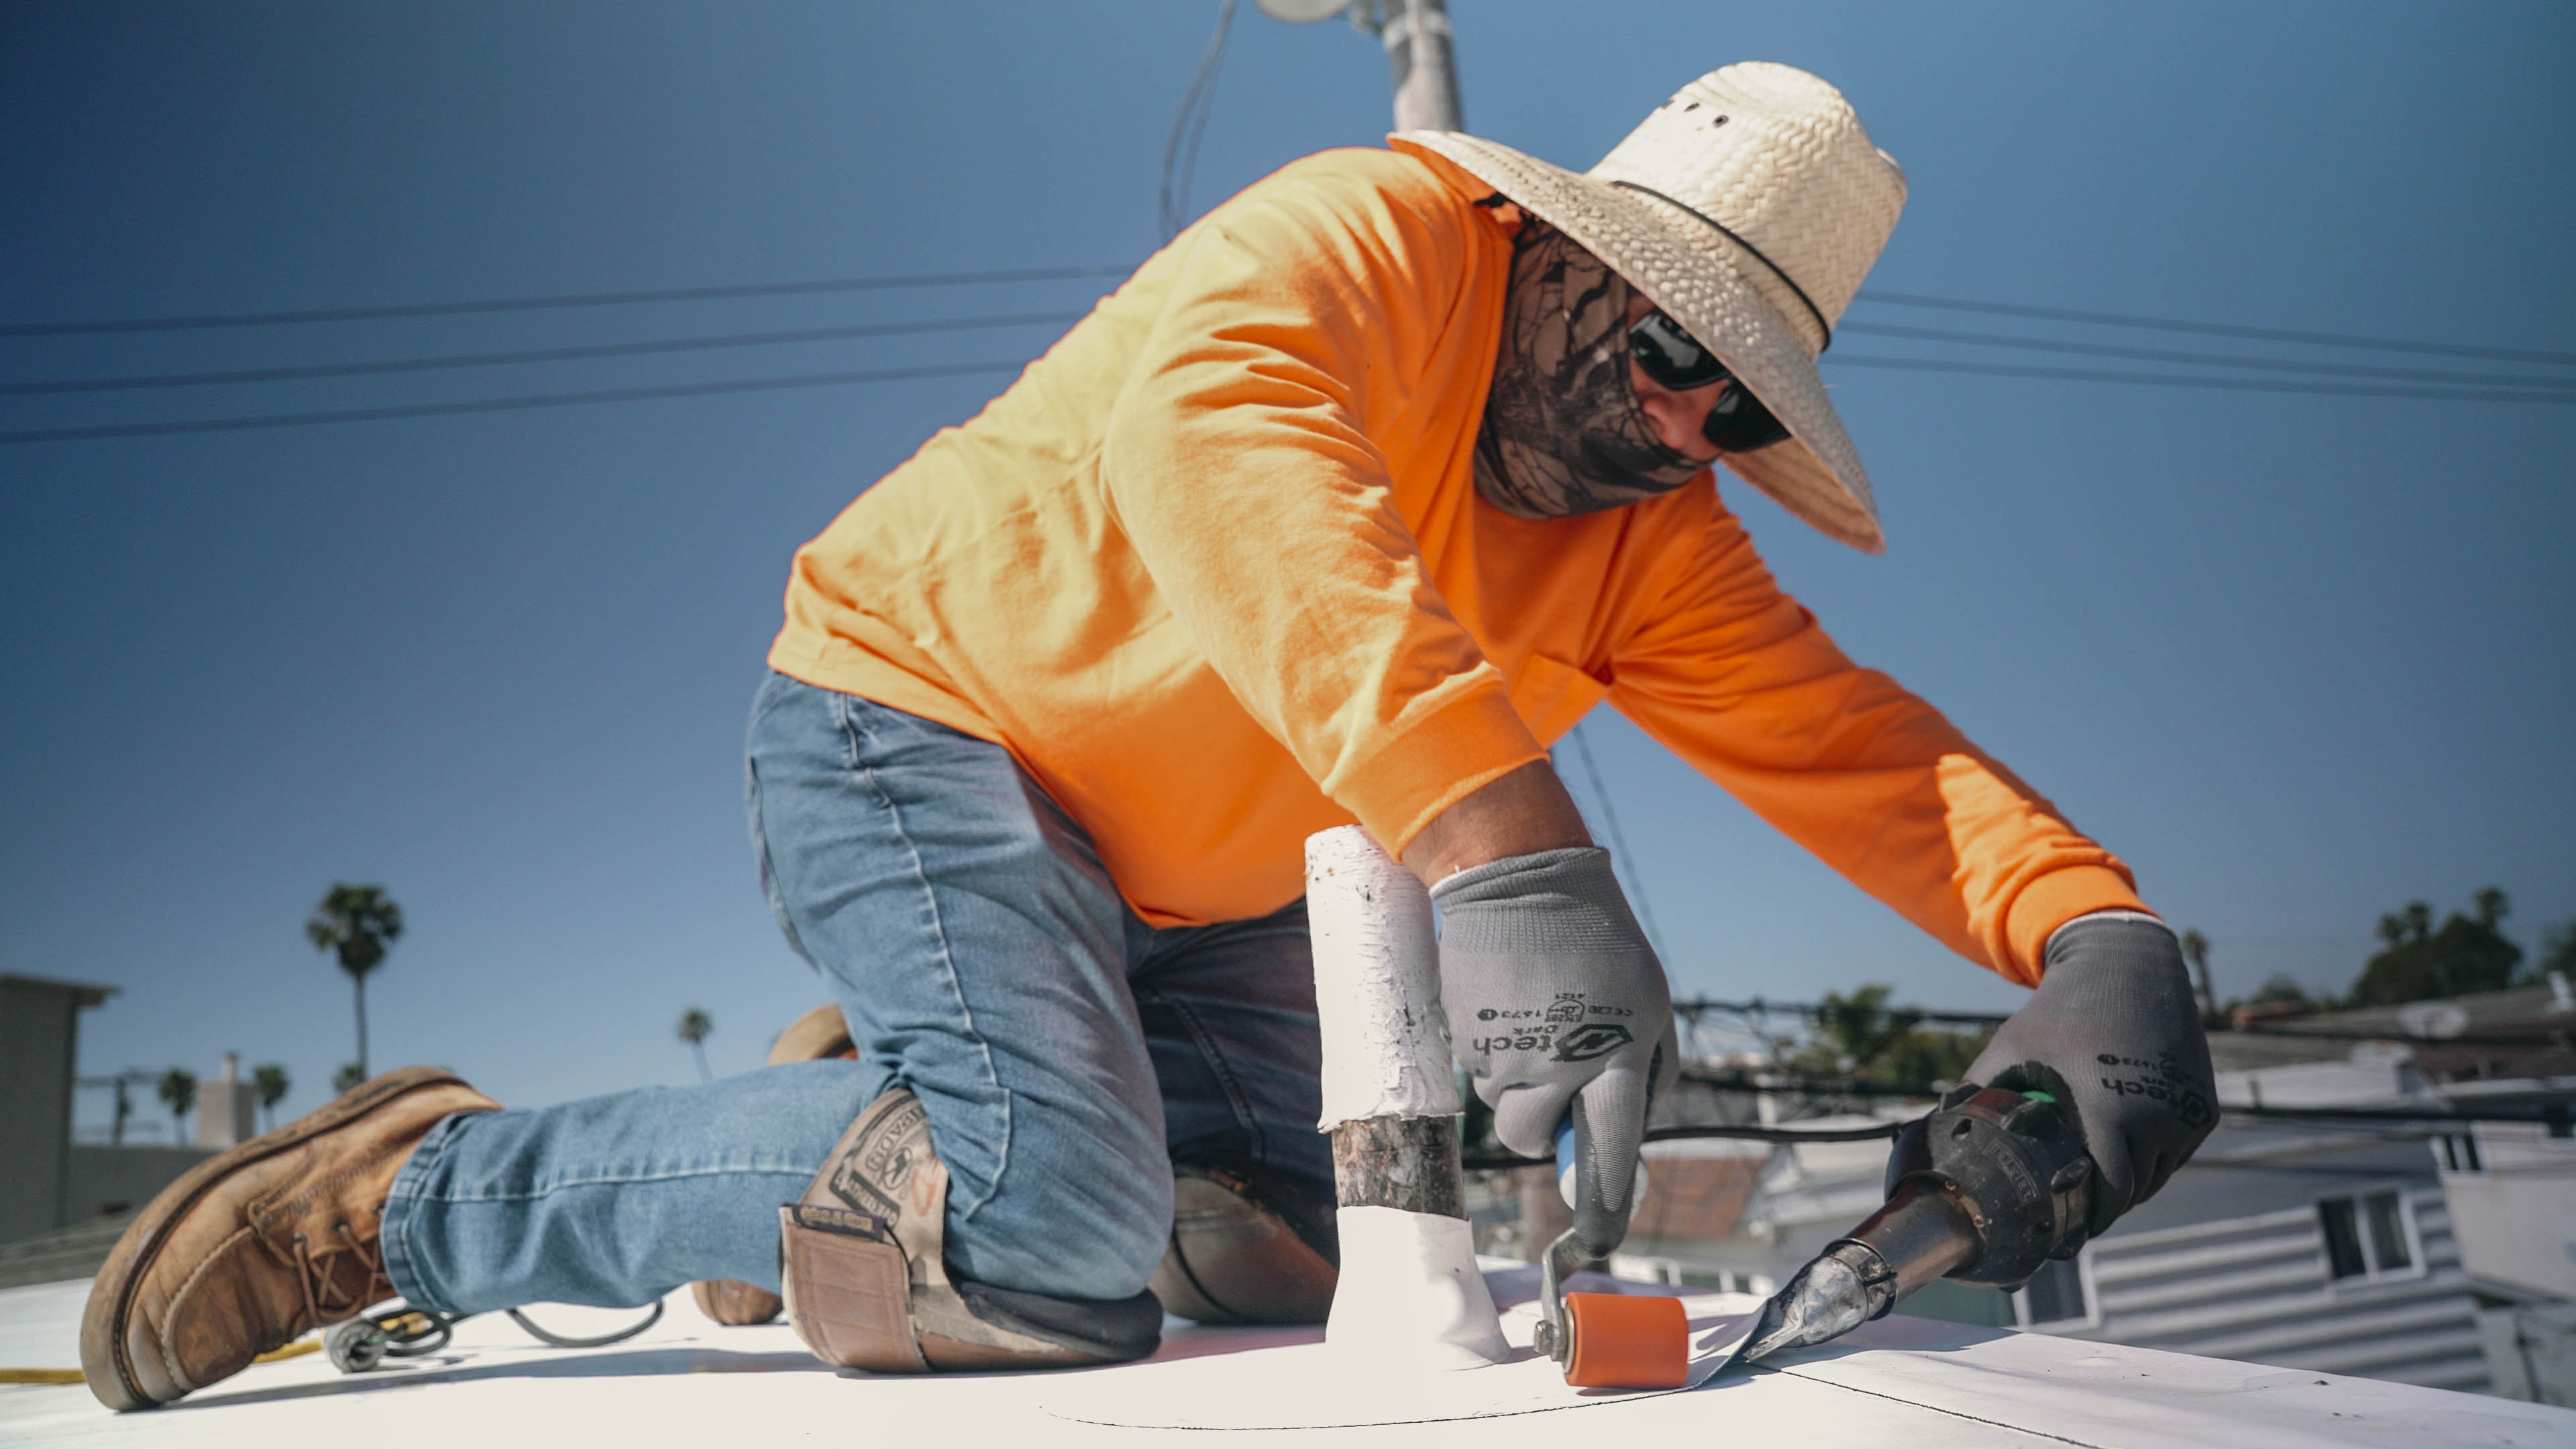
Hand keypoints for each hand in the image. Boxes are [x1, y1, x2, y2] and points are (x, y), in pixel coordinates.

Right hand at [1432, 847, 1674, 1232]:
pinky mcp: (1462, 1036)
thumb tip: (1627, 1127)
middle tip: (1560, 1081)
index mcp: (1608, 1062)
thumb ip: (1647, 1072)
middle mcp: (1550, 1069)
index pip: (1608, 1157)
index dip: (1605, 1206)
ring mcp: (1500, 1054)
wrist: (1519, 881)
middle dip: (1543, 1124)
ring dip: (1520, 1080)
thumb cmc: (1600, 942)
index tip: (1602, 1235)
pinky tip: (1513, 1001)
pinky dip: (1498, 1049)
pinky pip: (1480, 1067)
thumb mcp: (1650, 1003)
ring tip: (1540, 1017)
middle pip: (1531, 1139)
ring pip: (1502, 1102)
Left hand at [1962, 913, 2218, 1234]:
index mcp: (2111, 1110)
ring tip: (2099, 1186)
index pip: (2111, 1193)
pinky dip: (2156, 1158)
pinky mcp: (2207, 1105)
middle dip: (2107, 1205)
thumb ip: (1977, 1091)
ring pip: (2160, 1174)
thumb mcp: (2011, 1047)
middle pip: (2135, 1190)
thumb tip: (1937, 1127)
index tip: (2067, 1233)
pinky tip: (2128, 1154)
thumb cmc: (2061, 1009)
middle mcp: (2160, 1116)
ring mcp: (2189, 1112)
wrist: (2128, 964)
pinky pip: (2179, 1150)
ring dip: (2133, 1183)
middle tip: (2076, 1212)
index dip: (2090, 1219)